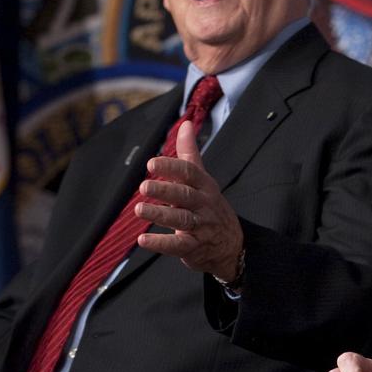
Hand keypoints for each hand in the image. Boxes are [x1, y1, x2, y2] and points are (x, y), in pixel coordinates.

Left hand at [135, 120, 243, 280]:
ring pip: (181, 219)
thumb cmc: (210, 207)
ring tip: (139, 209)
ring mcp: (201, 226)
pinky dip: (161, 243)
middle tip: (143, 187)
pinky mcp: (194, 247)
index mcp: (204, 185)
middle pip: (185, 195)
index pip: (189, 173)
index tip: (151, 164)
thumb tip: (185, 123)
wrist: (232, 244)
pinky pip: (178, 245)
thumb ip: (190, 153)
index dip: (171, 168)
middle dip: (165, 191)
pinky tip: (143, 239)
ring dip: (160, 214)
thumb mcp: (203, 179)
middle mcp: (204, 204)